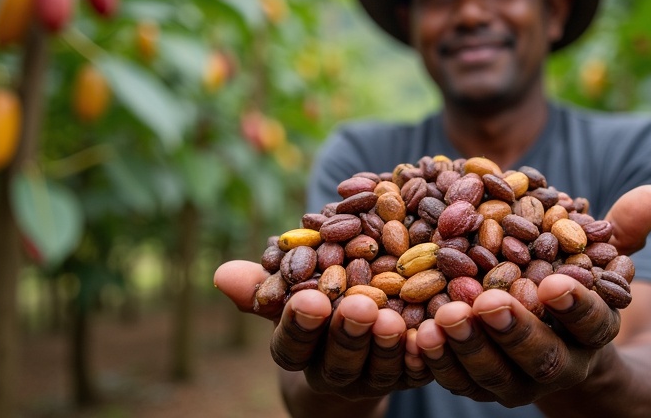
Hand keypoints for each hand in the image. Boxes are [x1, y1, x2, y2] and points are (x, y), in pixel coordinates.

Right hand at [213, 261, 431, 400]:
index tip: (309, 297)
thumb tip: (221, 274)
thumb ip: (262, 285)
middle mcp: (335, 371)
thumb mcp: (287, 292)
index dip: (300, 324)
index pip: (293, 344)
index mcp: (298, 352)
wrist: (357, 337)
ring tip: (393, 317)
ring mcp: (374, 378)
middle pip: (339, 361)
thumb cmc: (314, 302)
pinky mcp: (411, 376)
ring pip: (380, 369)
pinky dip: (423, 354)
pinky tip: (429, 333)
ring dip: (387, 345)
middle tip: (358, 305)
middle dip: (347, 334)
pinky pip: (419, 371)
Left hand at [411, 184, 650, 406]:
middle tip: (487, 302)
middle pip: (540, 357)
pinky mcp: (477, 385)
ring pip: (493, 375)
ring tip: (442, 318)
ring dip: (468, 349)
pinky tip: (413, 332)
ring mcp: (517, 382)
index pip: (592, 323)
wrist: (550, 340)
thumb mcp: (596, 257)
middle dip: (513, 331)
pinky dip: (435, 361)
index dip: (576, 306)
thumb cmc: (571, 283)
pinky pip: (455, 381)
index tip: (554, 283)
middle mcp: (559, 365)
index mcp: (594, 332)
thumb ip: (620, 228)